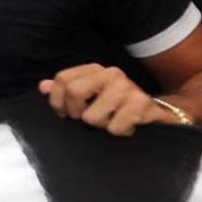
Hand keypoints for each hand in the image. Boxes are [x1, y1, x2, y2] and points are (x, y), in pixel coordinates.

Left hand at [39, 63, 171, 135]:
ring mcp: (128, 87)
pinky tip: (128, 126)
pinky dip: (118, 132)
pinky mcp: (142, 104)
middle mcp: (111, 73)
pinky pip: (114, 128)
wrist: (160, 114)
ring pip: (91, 116)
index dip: (57, 101)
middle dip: (76, 114)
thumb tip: (42, 86)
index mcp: (96, 70)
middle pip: (73, 92)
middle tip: (89, 120)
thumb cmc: (119, 108)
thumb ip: (65, 92)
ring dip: (101, 126)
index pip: (61, 79)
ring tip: (113, 121)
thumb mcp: (91, 98)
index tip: (66, 114)